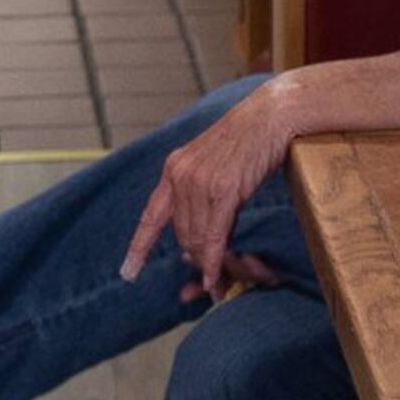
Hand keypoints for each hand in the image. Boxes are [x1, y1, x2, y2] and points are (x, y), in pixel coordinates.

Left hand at [119, 83, 299, 297]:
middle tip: (210, 284)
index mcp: (174, 169)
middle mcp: (180, 176)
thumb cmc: (249, 141)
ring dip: (208, 265)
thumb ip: (203, 196)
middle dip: (195, 261)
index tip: (128, 273)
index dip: (140, 247)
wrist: (271, 115)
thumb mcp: (215, 165)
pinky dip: (213, 262)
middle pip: (181, 234)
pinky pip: (213, 236)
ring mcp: (199, 182)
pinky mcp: (223, 190)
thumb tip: (203, 239)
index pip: (151, 216)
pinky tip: (215, 279)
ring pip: (196, 238)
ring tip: (221, 283)